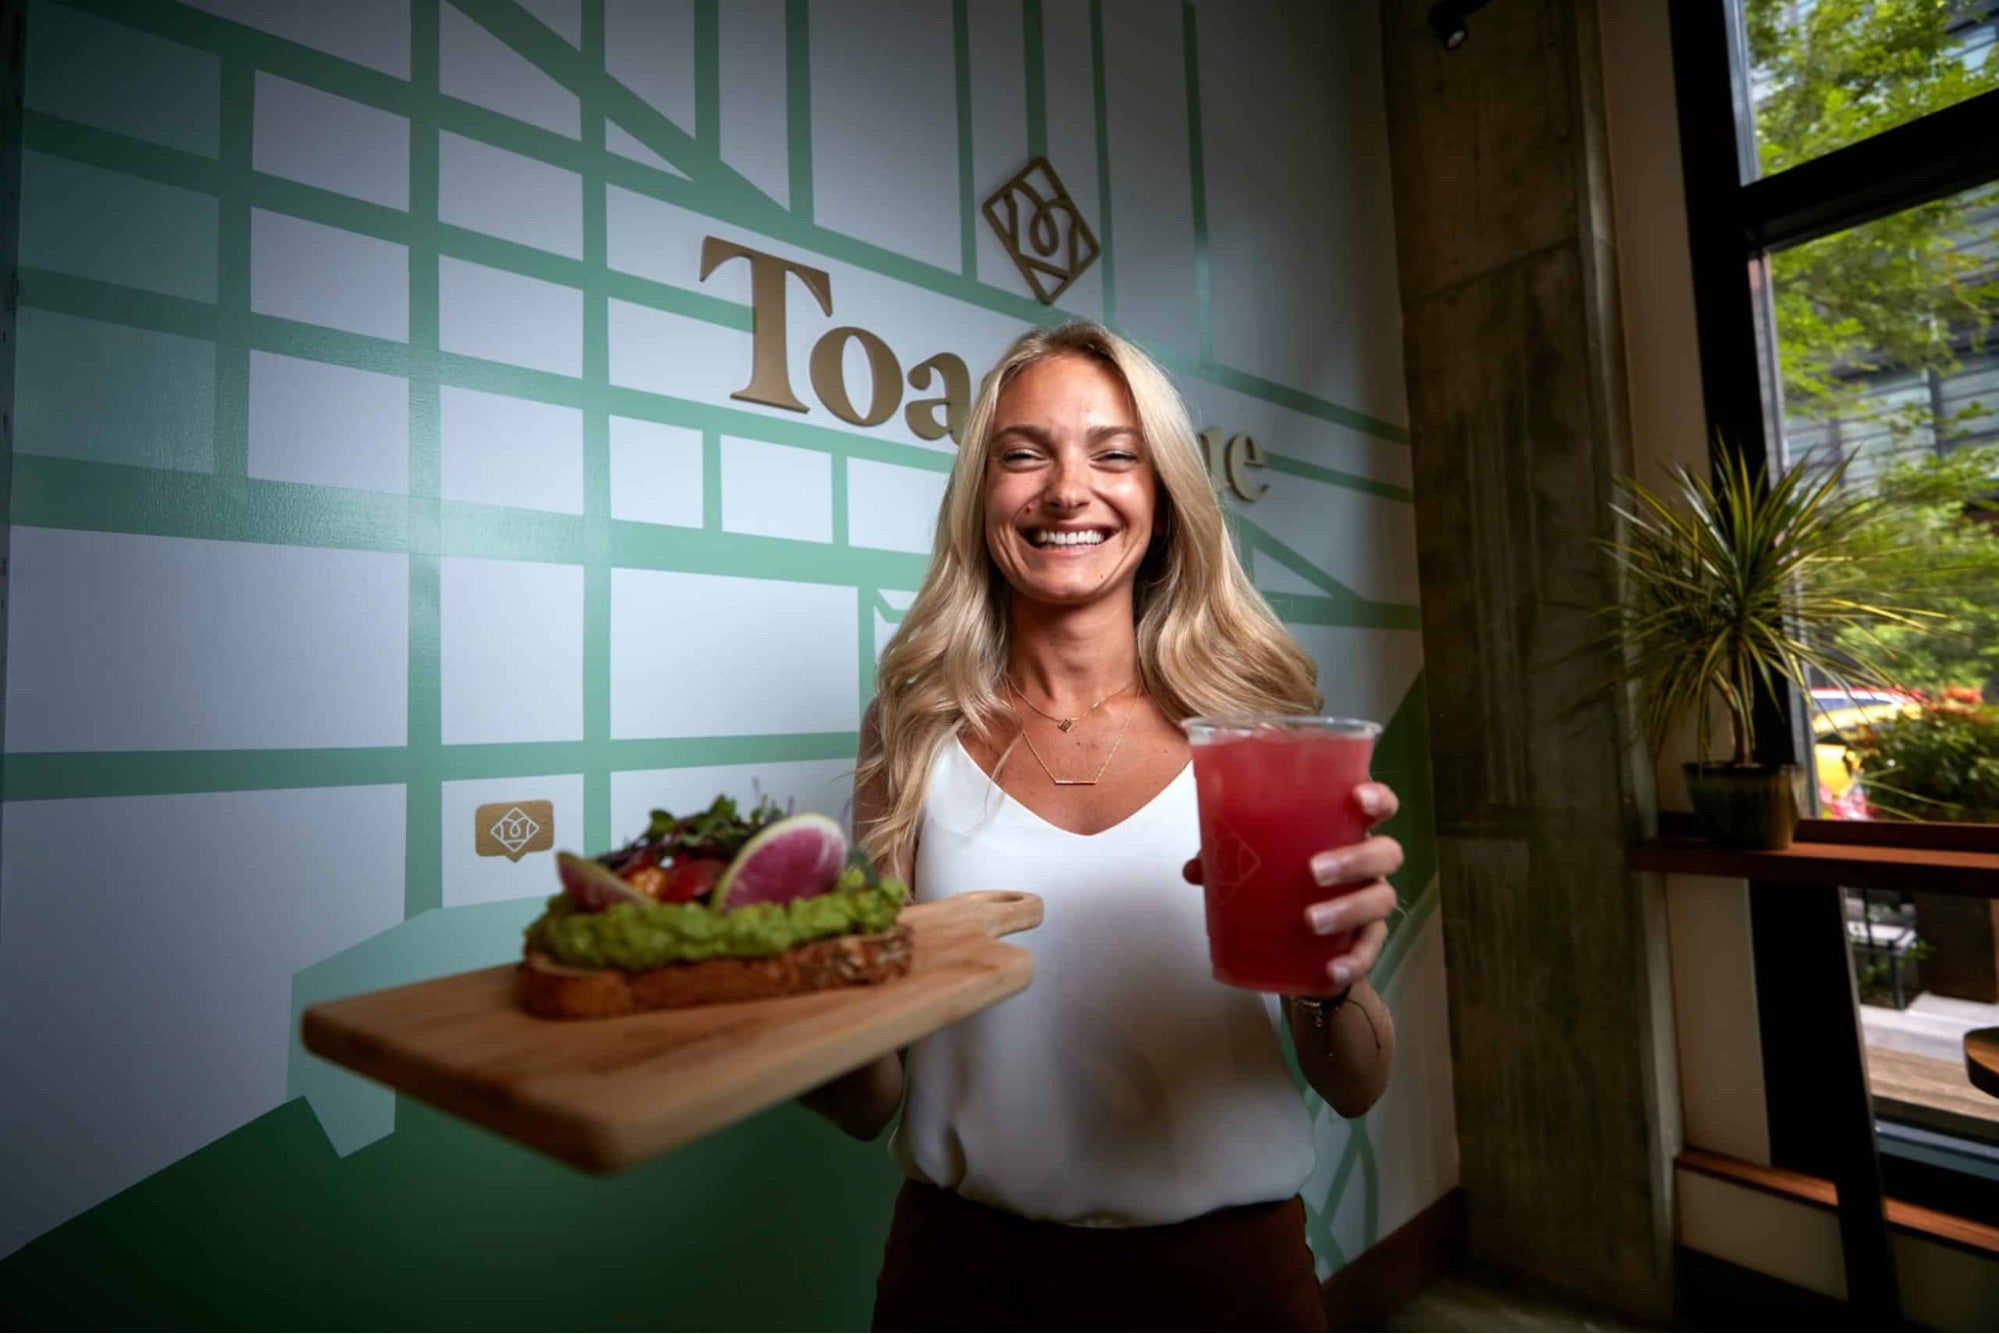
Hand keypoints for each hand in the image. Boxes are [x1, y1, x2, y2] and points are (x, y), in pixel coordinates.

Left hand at [1182, 781, 1402, 991]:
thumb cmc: (1283, 886)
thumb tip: (1194, 869)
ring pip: (1381, 899)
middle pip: (1386, 853)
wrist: (1302, 949)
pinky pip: (1370, 952)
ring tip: (1310, 920)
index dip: (1377, 798)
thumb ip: (1227, 858)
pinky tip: (1330, 970)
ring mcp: (1372, 902)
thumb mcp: (1255, 866)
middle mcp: (1368, 865)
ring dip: (1347, 909)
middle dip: (1355, 859)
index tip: (1358, 798)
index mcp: (1345, 833)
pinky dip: (1352, 962)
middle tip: (1314, 871)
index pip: (1379, 805)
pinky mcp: (1367, 943)